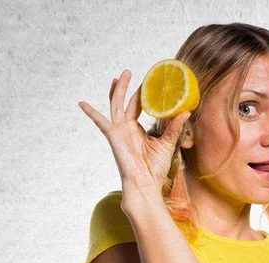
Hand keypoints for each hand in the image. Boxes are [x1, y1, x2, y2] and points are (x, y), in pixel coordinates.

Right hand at [78, 69, 190, 189]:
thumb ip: (175, 127)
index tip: (147, 81)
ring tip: (120, 75)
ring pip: (115, 105)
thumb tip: (187, 111)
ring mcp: (119, 132)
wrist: (146, 184)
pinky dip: (91, 113)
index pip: (138, 107)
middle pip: (124, 102)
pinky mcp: (113, 137)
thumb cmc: (155, 169)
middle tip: (128, 71)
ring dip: (116, 90)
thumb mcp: (168, 143)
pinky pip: (101, 122)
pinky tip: (81, 104)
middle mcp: (126, 129)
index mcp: (137, 130)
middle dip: (126, 87)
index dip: (141, 94)